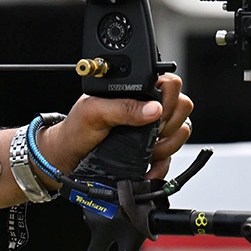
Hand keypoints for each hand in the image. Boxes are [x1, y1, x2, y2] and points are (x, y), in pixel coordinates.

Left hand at [43, 73, 194, 181]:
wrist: (68, 158)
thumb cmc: (76, 129)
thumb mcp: (94, 112)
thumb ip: (122, 107)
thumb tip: (153, 108)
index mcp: (136, 91)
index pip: (171, 84)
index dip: (167, 99)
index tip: (153, 115)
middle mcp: (147, 108)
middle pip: (183, 108)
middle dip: (168, 124)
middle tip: (147, 132)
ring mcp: (152, 131)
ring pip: (181, 132)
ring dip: (165, 145)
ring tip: (144, 149)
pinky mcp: (152, 152)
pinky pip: (171, 158)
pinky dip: (160, 165)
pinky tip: (146, 166)